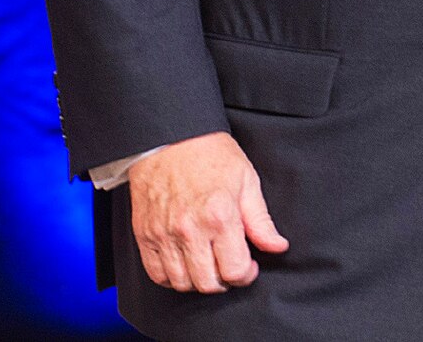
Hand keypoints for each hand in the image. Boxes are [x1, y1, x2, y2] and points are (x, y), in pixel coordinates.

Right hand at [127, 130, 287, 291]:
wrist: (170, 139)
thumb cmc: (211, 156)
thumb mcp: (247, 181)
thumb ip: (261, 220)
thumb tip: (278, 246)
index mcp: (220, 216)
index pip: (234, 270)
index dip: (246, 275)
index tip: (248, 266)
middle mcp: (190, 230)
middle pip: (208, 283)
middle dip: (225, 281)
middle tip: (230, 267)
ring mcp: (163, 235)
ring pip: (181, 283)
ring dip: (198, 281)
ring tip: (209, 264)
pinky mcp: (144, 236)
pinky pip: (156, 274)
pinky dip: (172, 278)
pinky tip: (185, 264)